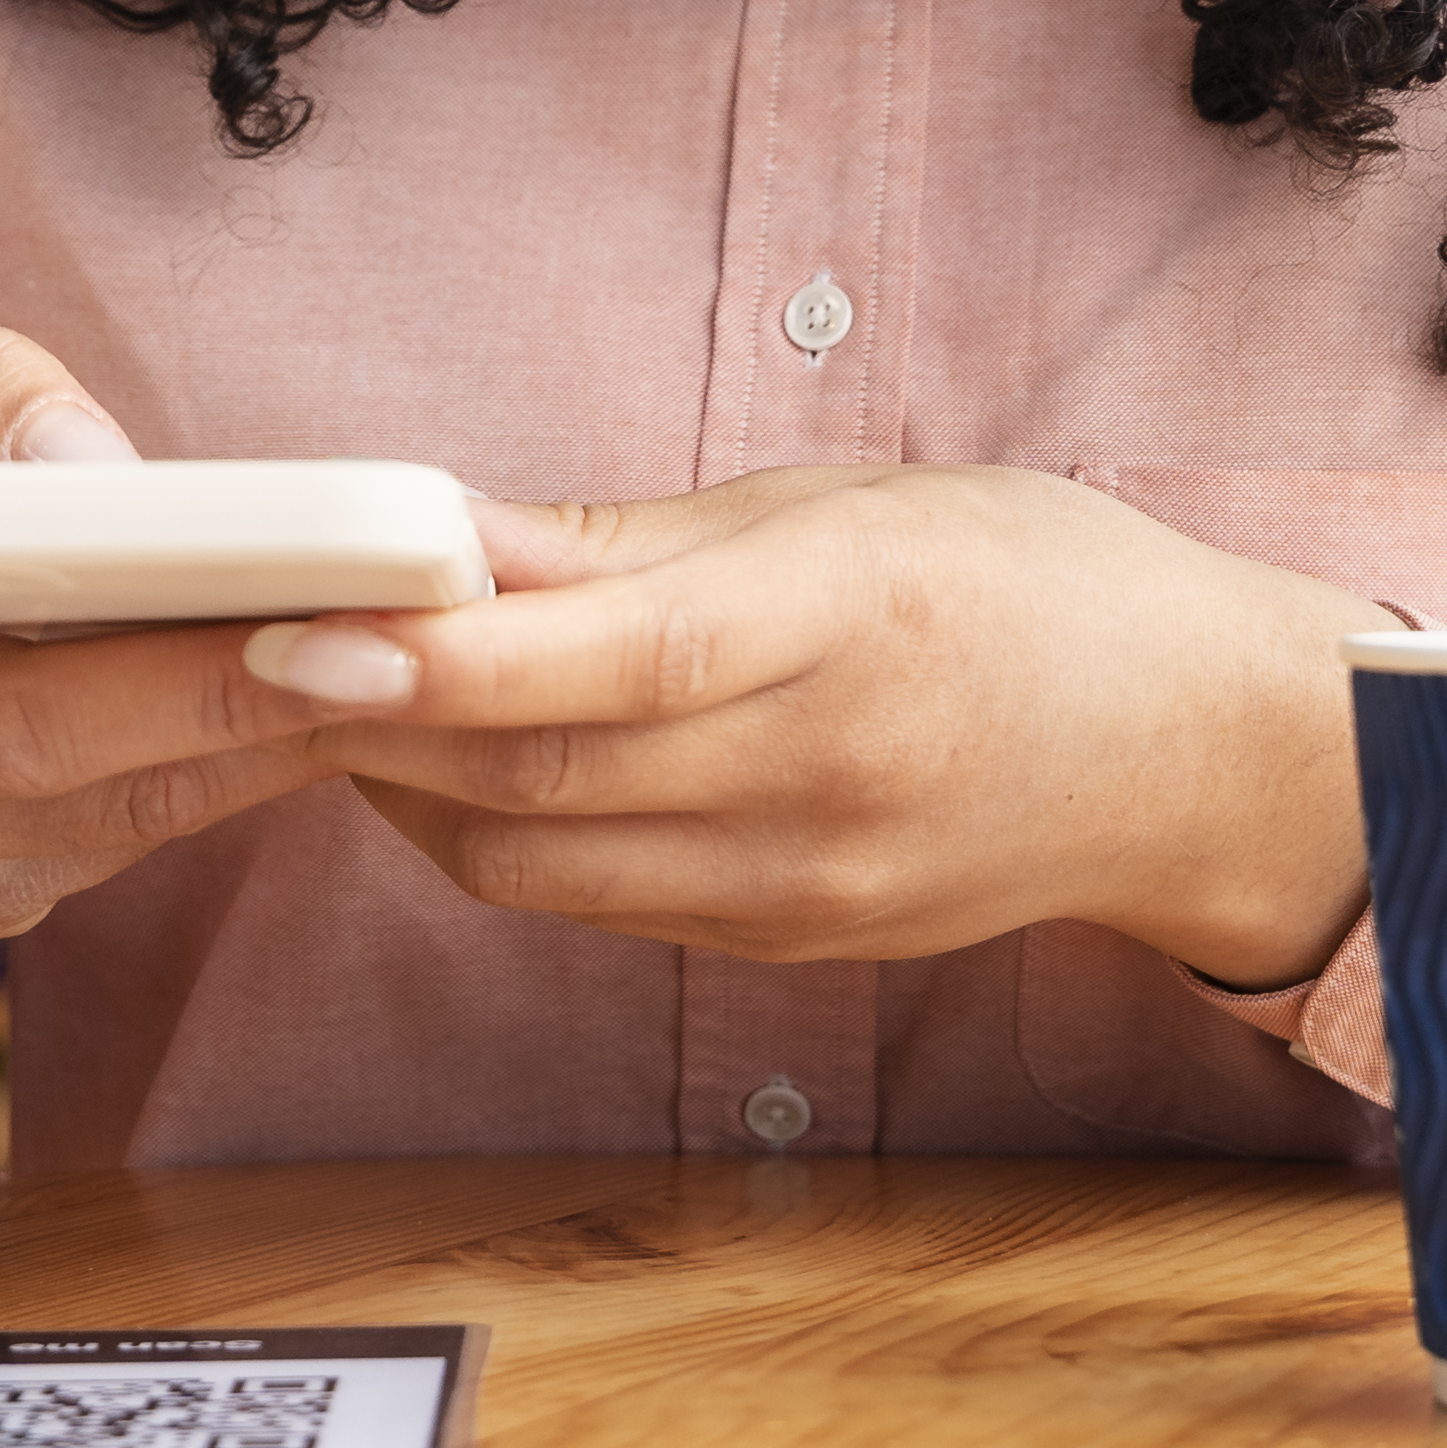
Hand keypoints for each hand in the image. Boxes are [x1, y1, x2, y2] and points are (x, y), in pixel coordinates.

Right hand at [0, 325, 385, 1005]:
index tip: (132, 554)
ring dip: (270, 736)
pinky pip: (144, 839)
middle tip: (378, 632)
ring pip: (111, 809)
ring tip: (411, 656)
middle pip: (25, 740)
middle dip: (210, 686)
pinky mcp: (2, 898)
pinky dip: (259, 767)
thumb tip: (88, 466)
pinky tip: (367, 702)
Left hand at [294, 466, 1383, 989]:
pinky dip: (497, 832)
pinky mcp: (789, 944)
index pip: (608, 662)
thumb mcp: (848, 503)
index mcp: (850, 619)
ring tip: (334, 694)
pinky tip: (454, 763)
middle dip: (366, 721)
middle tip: (246, 647)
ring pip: (537, 858)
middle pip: (541, 776)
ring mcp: (806, 881)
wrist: (1200, 752)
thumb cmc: (1029, 582)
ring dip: (408, 785)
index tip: (295, 626)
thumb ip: (633, 539)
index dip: (438, 658)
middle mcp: (824, 771)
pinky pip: (594, 899)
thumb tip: (448, 530)